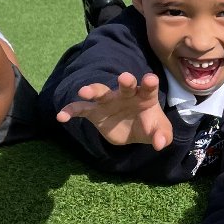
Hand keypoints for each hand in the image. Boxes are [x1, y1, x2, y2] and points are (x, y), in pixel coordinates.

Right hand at [55, 72, 172, 149]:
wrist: (133, 132)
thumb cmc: (149, 126)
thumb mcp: (160, 132)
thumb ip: (163, 136)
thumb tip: (160, 145)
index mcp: (144, 96)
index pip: (148, 88)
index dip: (149, 83)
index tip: (150, 79)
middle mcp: (125, 95)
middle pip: (125, 85)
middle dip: (125, 81)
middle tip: (124, 77)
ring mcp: (109, 102)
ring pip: (100, 92)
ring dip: (92, 90)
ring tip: (83, 92)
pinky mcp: (95, 112)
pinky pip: (80, 109)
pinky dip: (70, 111)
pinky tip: (61, 116)